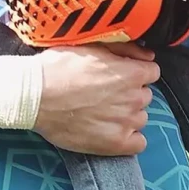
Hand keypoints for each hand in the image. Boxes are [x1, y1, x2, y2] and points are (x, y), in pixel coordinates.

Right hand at [34, 43, 158, 154]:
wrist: (36, 96)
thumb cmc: (60, 66)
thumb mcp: (91, 45)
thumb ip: (125, 48)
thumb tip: (148, 55)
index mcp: (131, 73)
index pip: (152, 72)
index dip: (135, 71)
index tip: (121, 74)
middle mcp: (135, 98)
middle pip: (144, 95)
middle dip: (130, 92)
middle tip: (106, 91)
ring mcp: (127, 123)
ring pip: (140, 118)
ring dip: (127, 114)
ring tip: (103, 110)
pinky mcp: (116, 144)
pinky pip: (138, 143)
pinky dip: (128, 138)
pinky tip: (110, 130)